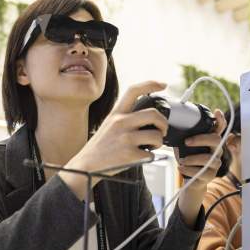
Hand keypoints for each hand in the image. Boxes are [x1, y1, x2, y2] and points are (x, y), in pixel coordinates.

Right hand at [61, 81, 169, 198]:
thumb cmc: (101, 146)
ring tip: (152, 145)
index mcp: (116, 113)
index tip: (163, 84)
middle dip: (163, 123)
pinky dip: (150, 157)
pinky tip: (142, 156)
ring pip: (156, 135)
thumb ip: (125, 117)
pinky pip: (151, 154)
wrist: (86, 165)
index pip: (134, 90)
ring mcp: (125, 139)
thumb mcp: (109, 124)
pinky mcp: (130, 155)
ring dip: (159, 141)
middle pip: (153, 114)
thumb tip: (150, 117)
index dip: (151, 84)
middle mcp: (120, 123)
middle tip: (162, 130)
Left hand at [175, 109, 225, 225]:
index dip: (220, 120)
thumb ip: (184, 137)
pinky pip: (202, 172)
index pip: (219, 129)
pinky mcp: (210, 175)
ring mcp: (215, 163)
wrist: (191, 180)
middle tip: (186, 142)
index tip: (217, 111)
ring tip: (181, 160)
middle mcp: (216, 151)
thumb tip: (172, 125)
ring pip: (208, 159)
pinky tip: (181, 168)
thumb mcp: (185, 146)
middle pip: (216, 140)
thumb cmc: (188, 159)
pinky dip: (189, 170)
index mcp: (210, 141)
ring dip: (192, 159)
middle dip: (201, 139)